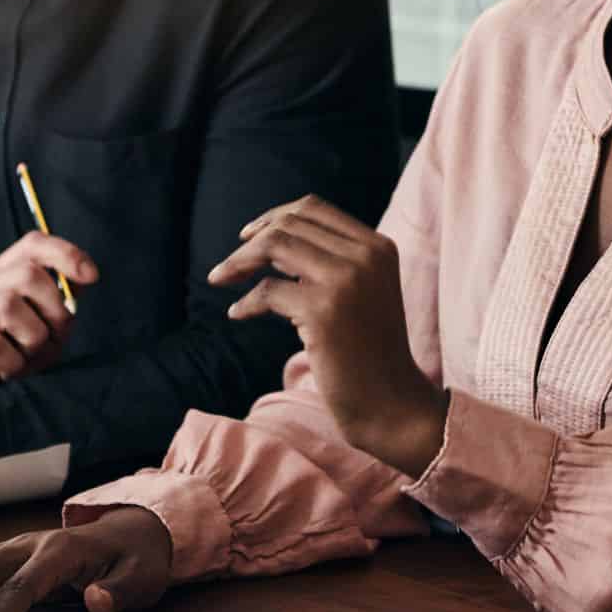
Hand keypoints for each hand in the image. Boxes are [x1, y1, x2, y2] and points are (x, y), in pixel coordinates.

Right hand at [0, 232, 98, 393]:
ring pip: (9, 306)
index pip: (32, 244)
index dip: (66, 254)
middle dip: (55, 310)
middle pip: (28, 275)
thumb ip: (61, 301)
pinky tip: (8, 374)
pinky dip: (13, 363)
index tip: (92, 276)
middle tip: (54, 341)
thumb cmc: (8, 359)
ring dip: (33, 340)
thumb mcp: (41, 326)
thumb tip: (86, 277)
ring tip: (27, 359)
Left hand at [209, 196, 447, 476]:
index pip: (315, 209)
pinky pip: (267, 291)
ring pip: (275, 246)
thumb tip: (268, 238)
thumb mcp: (361, 292)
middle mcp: (366, 256)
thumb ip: (328, 261)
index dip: (275, 216)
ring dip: (239, 262)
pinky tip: (237, 314)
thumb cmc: (369, 352)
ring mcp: (346, 281)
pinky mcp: (323, 311)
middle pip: (291, 224)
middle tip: (227, 267)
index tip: (249, 235)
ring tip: (219, 279)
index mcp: (378, 247)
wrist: (391, 403)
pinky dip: (245, 302)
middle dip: (251, 241)